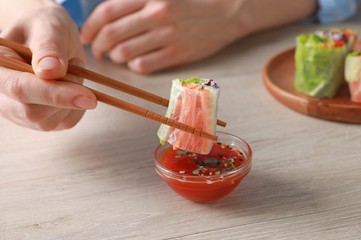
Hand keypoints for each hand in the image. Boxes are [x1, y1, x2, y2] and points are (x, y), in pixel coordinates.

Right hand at [0, 4, 96, 130]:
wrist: (48, 38)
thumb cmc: (44, 28)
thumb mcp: (48, 27)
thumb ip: (49, 46)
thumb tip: (50, 71)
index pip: (20, 89)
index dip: (54, 94)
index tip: (88, 97)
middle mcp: (2, 96)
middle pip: (34, 113)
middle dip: (66, 94)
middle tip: (73, 65)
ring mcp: (19, 112)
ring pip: (51, 122)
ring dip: (72, 98)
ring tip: (67, 71)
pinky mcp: (39, 121)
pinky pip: (65, 122)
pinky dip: (78, 106)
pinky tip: (71, 86)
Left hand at [80, 0, 242, 73]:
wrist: (228, 12)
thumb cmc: (192, 2)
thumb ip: (136, 1)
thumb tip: (109, 15)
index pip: (108, 12)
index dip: (91, 26)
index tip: (86, 35)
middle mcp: (157, 14)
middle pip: (112, 34)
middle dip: (98, 45)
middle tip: (97, 50)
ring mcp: (168, 36)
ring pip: (125, 52)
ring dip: (115, 57)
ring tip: (116, 56)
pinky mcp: (178, 55)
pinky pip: (143, 65)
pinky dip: (133, 66)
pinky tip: (135, 62)